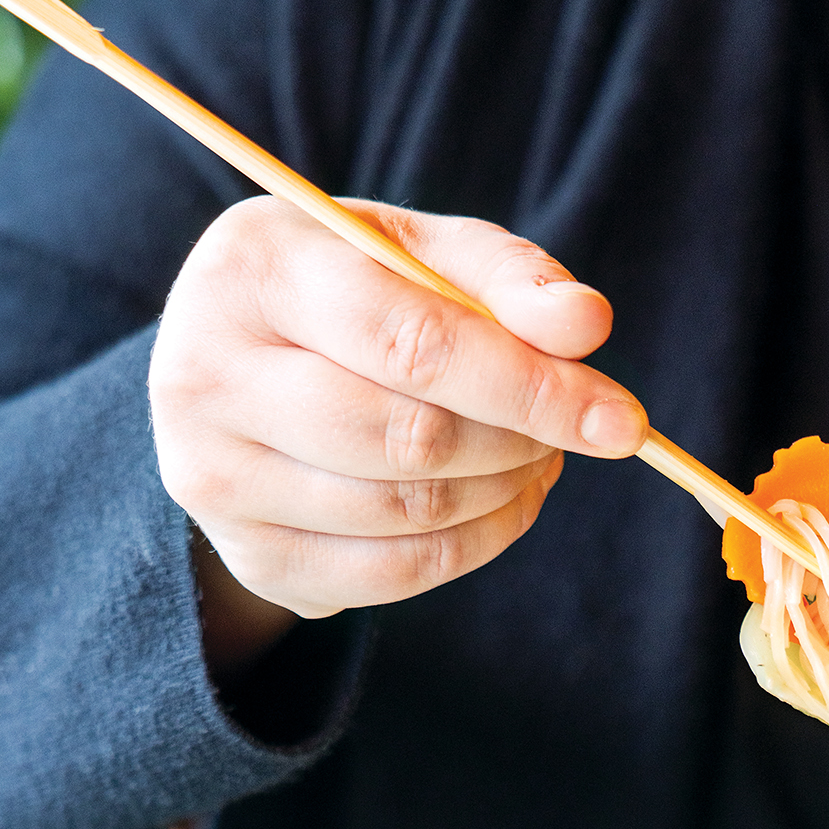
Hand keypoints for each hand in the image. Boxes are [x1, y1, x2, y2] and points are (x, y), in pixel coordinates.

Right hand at [149, 198, 646, 675]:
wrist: (233, 373)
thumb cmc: (344, 295)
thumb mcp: (415, 253)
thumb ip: (505, 278)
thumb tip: (587, 326)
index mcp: (251, 270)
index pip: (411, 343)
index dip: (529, 388)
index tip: (622, 420)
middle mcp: (206, 376)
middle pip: (410, 439)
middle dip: (519, 441)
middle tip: (573, 431)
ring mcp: (219, 481)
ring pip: (407, 514)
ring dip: (503, 492)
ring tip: (536, 456)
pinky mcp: (252, 558)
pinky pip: (396, 575)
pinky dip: (474, 545)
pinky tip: (499, 503)